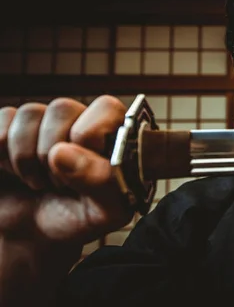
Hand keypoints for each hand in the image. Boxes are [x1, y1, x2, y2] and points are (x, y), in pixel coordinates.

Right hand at [0, 95, 132, 254]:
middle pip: (62, 108)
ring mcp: (43, 121)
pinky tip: (14, 172)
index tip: (83, 169)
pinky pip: (2, 120)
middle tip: (57, 184)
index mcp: (114, 133)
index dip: (89, 137)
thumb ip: (99, 181)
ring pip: (29, 113)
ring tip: (38, 182)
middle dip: (54, 154)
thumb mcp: (102, 212)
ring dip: (26, 158)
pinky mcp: (9, 127)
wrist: (32, 234)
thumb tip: (61, 152)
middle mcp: (80, 118)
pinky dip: (1, 154)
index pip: (106, 108)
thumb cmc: (77, 218)